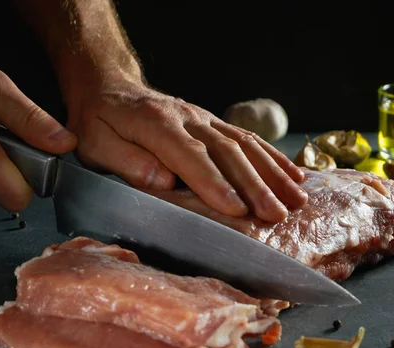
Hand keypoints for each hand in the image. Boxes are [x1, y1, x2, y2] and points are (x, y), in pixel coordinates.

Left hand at [65, 80, 307, 222]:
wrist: (109, 88)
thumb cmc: (99, 123)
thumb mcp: (96, 143)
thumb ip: (127, 161)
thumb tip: (163, 181)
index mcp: (156, 125)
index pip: (191, 156)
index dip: (215, 183)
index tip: (236, 209)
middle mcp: (187, 118)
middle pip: (227, 151)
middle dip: (255, 185)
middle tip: (276, 214)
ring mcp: (204, 118)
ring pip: (245, 144)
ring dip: (273, 173)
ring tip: (297, 200)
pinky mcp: (212, 122)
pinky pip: (247, 137)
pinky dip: (272, 157)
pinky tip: (293, 175)